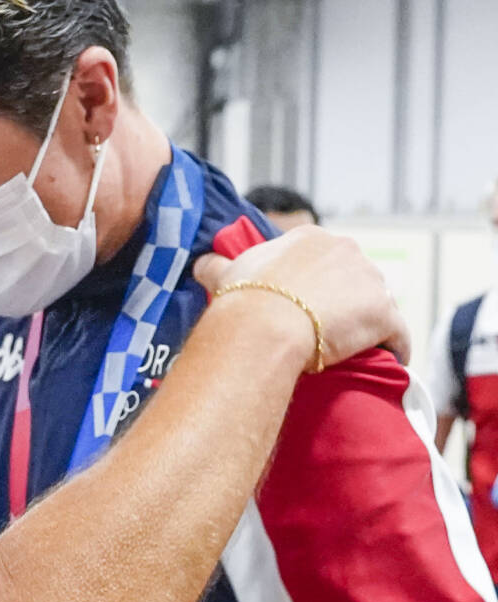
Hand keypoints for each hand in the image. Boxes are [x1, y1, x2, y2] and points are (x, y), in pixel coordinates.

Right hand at [194, 226, 409, 368]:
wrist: (264, 327)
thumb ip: (216, 266)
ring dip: (370, 324)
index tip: (307, 305)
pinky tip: (386, 362)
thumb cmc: (244, 299)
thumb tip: (202, 264)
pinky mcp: (386, 315)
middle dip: (347, 301)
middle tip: (326, 330)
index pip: (326, 259)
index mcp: (311, 239)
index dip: (317, 284)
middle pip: (356, 278)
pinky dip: (394, 348)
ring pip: (378, 304)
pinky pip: (398, 334)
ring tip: (353, 350)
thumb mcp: (225, 275)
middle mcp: (346, 250)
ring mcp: (370, 282)